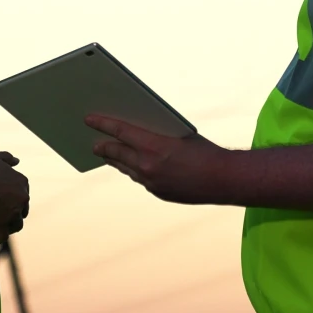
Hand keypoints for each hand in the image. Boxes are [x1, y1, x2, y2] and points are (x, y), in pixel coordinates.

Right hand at [0, 151, 28, 243]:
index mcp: (22, 181)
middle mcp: (22, 197)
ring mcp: (14, 213)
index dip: (13, 198)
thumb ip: (7, 158)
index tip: (3, 200)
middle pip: (21, 210)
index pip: (22, 193)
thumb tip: (17, 161)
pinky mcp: (3, 225)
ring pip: (16, 224)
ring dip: (7, 226)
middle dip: (13, 212)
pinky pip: (2, 236)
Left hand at [86, 115, 232, 204]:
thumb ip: (156, 135)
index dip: (102, 124)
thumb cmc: (204, 150)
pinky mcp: (159, 193)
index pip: (120, 132)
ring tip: (107, 154)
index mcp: (153, 146)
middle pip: (117, 154)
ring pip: (127, 169)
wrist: (224, 179)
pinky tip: (131, 166)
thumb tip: (136, 132)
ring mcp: (152, 182)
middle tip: (93, 142)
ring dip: (116, 160)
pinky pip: (141, 179)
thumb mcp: (178, 134)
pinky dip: (134, 171)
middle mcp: (148, 166)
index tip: (88, 119)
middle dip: (103, 147)